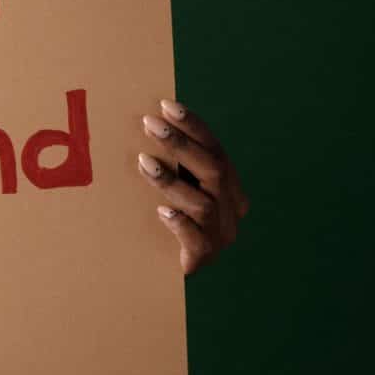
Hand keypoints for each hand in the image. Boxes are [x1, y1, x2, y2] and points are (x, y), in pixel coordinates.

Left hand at [134, 98, 249, 273]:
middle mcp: (230, 210)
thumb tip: (145, 121)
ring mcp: (220, 235)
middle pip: (213, 171)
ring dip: (172, 180)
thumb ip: (170, 161)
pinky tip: (161, 212)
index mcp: (228, 188)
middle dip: (181, 144)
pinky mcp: (202, 258)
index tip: (166, 105)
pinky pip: (196, 239)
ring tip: (143, 162)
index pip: (215, 150)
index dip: (194, 127)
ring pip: (203, 203)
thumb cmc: (162, 216)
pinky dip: (180, 224)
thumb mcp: (171, 184)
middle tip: (150, 124)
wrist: (159, 268)